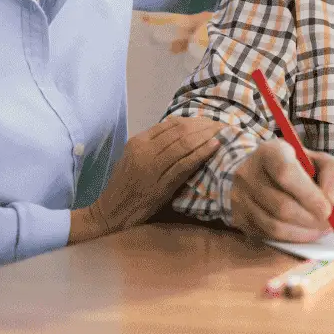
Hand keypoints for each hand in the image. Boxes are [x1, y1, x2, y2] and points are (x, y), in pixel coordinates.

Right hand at [70, 117, 223, 242]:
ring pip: (184, 144)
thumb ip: (153, 145)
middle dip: (202, 126)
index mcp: (138, 142)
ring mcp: (152, 167)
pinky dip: (202, 153)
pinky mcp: (161, 185)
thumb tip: (179, 133)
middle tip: (220, 125)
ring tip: (222, 133)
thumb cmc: (126, 187)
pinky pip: (185, 164)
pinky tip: (215, 147)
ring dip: (206, 136)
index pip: (170, 124)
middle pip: (179, 131)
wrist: (111, 213)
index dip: (192, 120)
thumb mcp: (134, 158)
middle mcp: (144, 150)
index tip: (208, 121)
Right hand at [230, 139, 333, 241]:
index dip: (309, 195)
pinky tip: (305, 232)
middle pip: (281, 205)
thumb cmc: (301, 168)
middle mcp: (249, 172)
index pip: (285, 173)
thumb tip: (330, 200)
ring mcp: (240, 197)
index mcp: (270, 151)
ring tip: (321, 229)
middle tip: (330, 225)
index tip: (328, 209)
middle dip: (310, 219)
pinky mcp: (239, 217)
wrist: (268, 174)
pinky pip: (267, 236)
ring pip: (274, 225)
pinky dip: (291, 239)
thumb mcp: (322, 161)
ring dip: (303, 232)